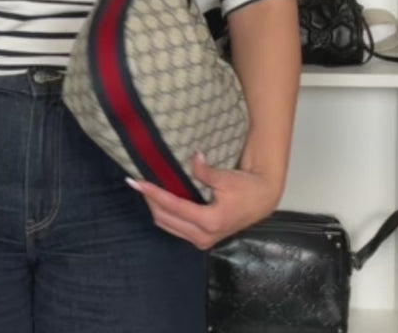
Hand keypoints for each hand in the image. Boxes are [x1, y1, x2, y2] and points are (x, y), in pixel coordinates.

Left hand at [126, 152, 281, 250]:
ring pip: (167, 226)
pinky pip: (174, 228)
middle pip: (165, 218)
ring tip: (144, 188)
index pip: (173, 206)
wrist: (262, 201)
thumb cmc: (246, 188)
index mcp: (209, 221)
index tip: (136, 181)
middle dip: (149, 200)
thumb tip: (194, 157)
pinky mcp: (201, 239)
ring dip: (154, 208)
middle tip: (136, 181)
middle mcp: (202, 236)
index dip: (152, 192)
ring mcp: (201, 241)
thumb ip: (206, 171)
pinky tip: (158, 200)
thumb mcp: (227, 178)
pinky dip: (164, 214)